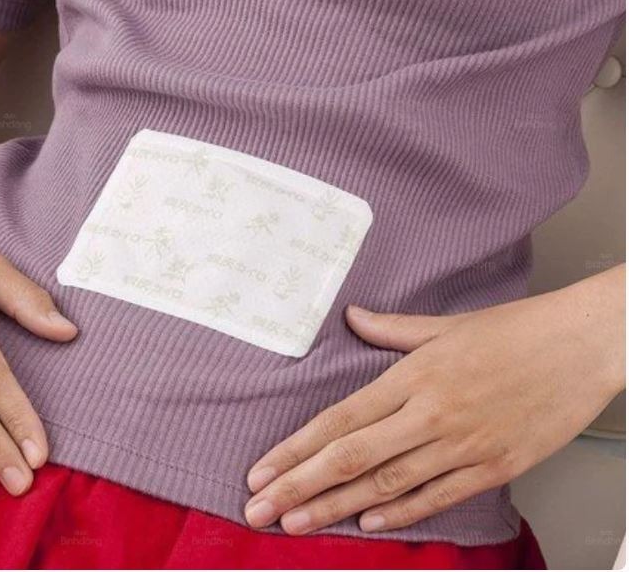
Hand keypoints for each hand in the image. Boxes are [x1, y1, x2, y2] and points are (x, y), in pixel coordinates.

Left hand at [245, 266, 623, 534]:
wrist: (586, 345)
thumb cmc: (517, 331)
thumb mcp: (446, 324)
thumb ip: (391, 329)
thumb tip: (352, 318)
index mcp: (413, 376)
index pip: (338, 420)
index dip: (295, 450)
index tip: (261, 471)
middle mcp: (430, 414)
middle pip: (350, 458)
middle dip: (298, 488)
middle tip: (258, 510)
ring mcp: (463, 445)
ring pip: (386, 485)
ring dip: (335, 508)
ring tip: (296, 525)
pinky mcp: (495, 466)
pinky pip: (437, 496)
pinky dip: (400, 514)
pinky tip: (367, 526)